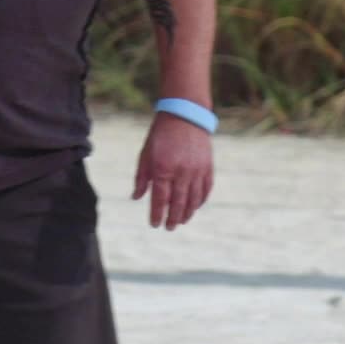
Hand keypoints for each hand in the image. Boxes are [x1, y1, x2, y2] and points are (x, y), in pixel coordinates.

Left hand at [132, 112, 213, 230]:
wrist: (184, 116)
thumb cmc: (161, 136)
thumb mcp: (146, 154)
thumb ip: (142, 178)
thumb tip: (136, 198)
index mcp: (163, 168)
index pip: (159, 199)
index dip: (156, 214)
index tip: (154, 224)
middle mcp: (182, 171)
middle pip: (178, 203)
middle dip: (173, 218)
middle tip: (169, 228)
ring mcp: (197, 170)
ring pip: (194, 199)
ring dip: (188, 213)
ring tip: (182, 221)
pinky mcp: (207, 166)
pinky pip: (206, 189)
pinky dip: (201, 200)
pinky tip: (195, 207)